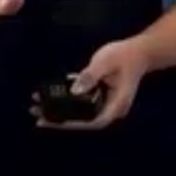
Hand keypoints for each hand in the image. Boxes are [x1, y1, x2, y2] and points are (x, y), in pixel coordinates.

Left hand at [36, 37, 151, 129]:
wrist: (138, 51)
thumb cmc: (124, 56)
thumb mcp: (105, 62)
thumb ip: (89, 76)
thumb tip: (74, 91)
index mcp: (116, 105)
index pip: (92, 122)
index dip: (71, 124)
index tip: (50, 122)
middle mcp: (111, 109)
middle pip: (84, 120)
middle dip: (60, 119)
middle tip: (36, 115)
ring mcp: (106, 104)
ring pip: (81, 113)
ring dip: (60, 110)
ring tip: (38, 106)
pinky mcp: (101, 97)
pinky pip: (82, 103)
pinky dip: (67, 100)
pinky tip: (50, 94)